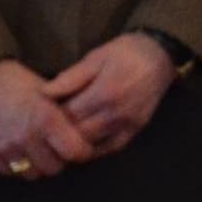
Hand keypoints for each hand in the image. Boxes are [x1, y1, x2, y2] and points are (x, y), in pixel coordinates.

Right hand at [0, 58, 94, 179]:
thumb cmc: (19, 82)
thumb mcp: (49, 91)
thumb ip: (66, 114)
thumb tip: (87, 133)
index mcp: (46, 118)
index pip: (76, 152)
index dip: (81, 151)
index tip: (80, 146)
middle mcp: (26, 136)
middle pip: (55, 168)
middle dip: (59, 160)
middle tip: (57, 148)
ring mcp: (6, 146)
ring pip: (33, 174)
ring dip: (38, 165)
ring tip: (38, 150)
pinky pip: (10, 173)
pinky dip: (18, 166)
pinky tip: (20, 151)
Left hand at [48, 33, 178, 155]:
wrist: (160, 56)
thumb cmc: (125, 52)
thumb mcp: (95, 57)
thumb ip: (70, 78)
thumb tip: (44, 93)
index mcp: (104, 93)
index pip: (68, 115)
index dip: (51, 116)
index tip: (41, 112)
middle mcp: (116, 114)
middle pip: (78, 133)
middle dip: (59, 131)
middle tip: (48, 125)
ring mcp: (128, 125)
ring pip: (92, 144)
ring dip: (74, 142)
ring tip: (62, 133)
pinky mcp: (136, 130)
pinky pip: (110, 148)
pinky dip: (94, 149)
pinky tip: (82, 142)